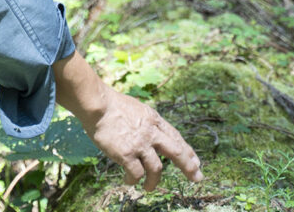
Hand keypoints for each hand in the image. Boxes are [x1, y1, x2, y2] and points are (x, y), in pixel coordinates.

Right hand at [54, 52, 202, 191]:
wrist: (98, 105)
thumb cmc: (112, 105)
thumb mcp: (137, 109)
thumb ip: (146, 122)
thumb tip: (151, 133)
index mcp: (154, 120)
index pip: (176, 137)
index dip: (187, 151)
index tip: (196, 162)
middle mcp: (151, 132)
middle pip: (176, 152)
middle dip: (188, 166)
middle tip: (196, 178)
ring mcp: (140, 144)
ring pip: (157, 169)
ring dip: (154, 182)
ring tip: (149, 188)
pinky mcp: (127, 154)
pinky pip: (136, 173)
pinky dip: (134, 180)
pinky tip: (129, 180)